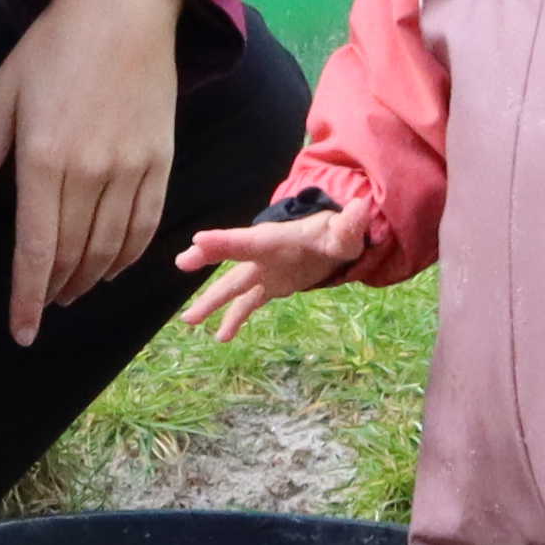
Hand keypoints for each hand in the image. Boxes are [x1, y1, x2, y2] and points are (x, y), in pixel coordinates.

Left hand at [0, 0, 191, 342]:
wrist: (125, 8)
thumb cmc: (54, 46)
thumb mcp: (3, 92)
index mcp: (42, 158)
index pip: (35, 248)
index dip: (27, 297)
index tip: (22, 331)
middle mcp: (89, 172)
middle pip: (73, 255)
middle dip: (55, 290)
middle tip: (43, 305)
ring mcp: (130, 168)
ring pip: (111, 248)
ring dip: (90, 278)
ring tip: (73, 290)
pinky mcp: (160, 161)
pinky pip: (147, 225)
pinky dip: (129, 255)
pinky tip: (112, 265)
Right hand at [173, 194, 364, 344]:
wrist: (328, 240)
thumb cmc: (332, 234)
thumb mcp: (344, 232)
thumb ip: (350, 224)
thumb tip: (361, 206)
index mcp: (275, 238)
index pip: (247, 240)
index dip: (224, 242)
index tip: (198, 241)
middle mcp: (262, 254)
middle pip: (232, 258)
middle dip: (209, 259)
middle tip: (184, 261)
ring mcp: (262, 272)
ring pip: (232, 287)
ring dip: (211, 303)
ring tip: (188, 321)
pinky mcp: (268, 287)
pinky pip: (246, 304)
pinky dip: (234, 319)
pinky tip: (221, 338)